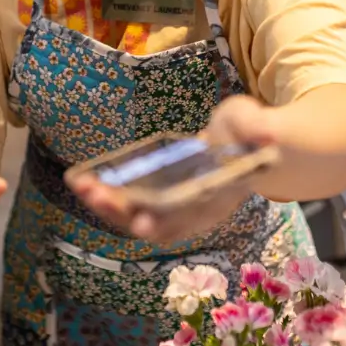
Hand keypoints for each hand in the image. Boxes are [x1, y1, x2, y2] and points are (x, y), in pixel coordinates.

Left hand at [69, 95, 276, 244]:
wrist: (240, 143)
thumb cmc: (248, 134)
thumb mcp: (254, 123)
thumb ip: (257, 128)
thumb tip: (266, 135)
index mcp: (221, 198)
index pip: (192, 217)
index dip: (168, 220)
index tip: (143, 222)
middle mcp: (194, 212)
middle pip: (157, 223)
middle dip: (125, 213)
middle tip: (96, 195)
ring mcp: (174, 208)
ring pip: (137, 218)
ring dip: (108, 207)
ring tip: (81, 187)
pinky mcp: (157, 197)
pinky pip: (128, 203)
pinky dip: (105, 195)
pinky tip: (79, 180)